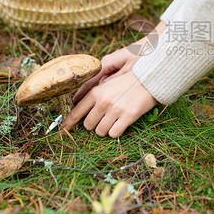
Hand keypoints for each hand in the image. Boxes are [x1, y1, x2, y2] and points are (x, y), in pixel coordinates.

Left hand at [60, 22, 165, 137]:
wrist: (150, 79)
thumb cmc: (129, 82)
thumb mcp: (108, 84)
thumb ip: (94, 96)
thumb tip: (79, 110)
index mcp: (97, 92)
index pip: (76, 112)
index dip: (68, 123)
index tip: (63, 130)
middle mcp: (104, 101)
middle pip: (88, 125)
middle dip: (94, 124)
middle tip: (103, 119)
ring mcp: (115, 110)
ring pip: (100, 131)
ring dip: (105, 128)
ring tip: (114, 119)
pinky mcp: (128, 117)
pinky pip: (114, 134)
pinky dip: (116, 132)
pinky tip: (121, 124)